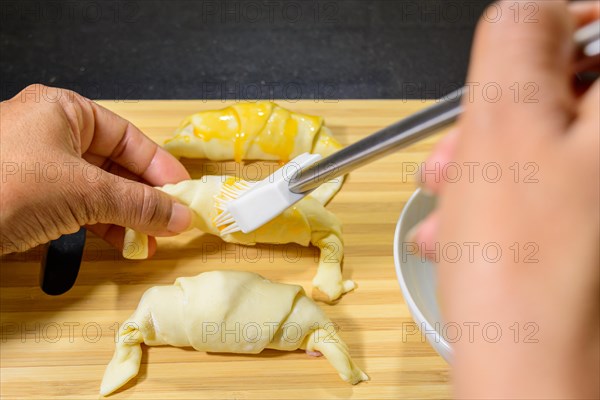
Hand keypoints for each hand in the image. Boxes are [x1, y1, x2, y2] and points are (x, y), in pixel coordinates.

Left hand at [0, 85, 191, 256]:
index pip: (128, 138)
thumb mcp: (85, 192)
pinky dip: (103, 226)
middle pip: (116, 165)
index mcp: (64, 111)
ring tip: (151, 241)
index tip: (184, 194)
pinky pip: (78, 207)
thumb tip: (181, 217)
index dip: (160, 167)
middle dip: (145, 198)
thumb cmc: (9, 185)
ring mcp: (39, 166)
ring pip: (99, 190)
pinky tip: (123, 244)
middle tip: (171, 222)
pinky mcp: (29, 197)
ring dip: (128, 216)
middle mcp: (52, 133)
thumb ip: (138, 203)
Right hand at [411, 1, 598, 397]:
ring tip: (448, 199)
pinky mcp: (587, 229)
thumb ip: (515, 43)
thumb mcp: (501, 128)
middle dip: (503, 112)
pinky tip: (464, 225)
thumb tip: (530, 8)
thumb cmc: (520, 268)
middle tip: (460, 143)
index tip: (517, 53)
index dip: (560, 28)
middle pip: (575, 94)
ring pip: (551, 146)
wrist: (532, 376)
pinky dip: (502, 196)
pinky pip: (548, 189)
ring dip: (488, 160)